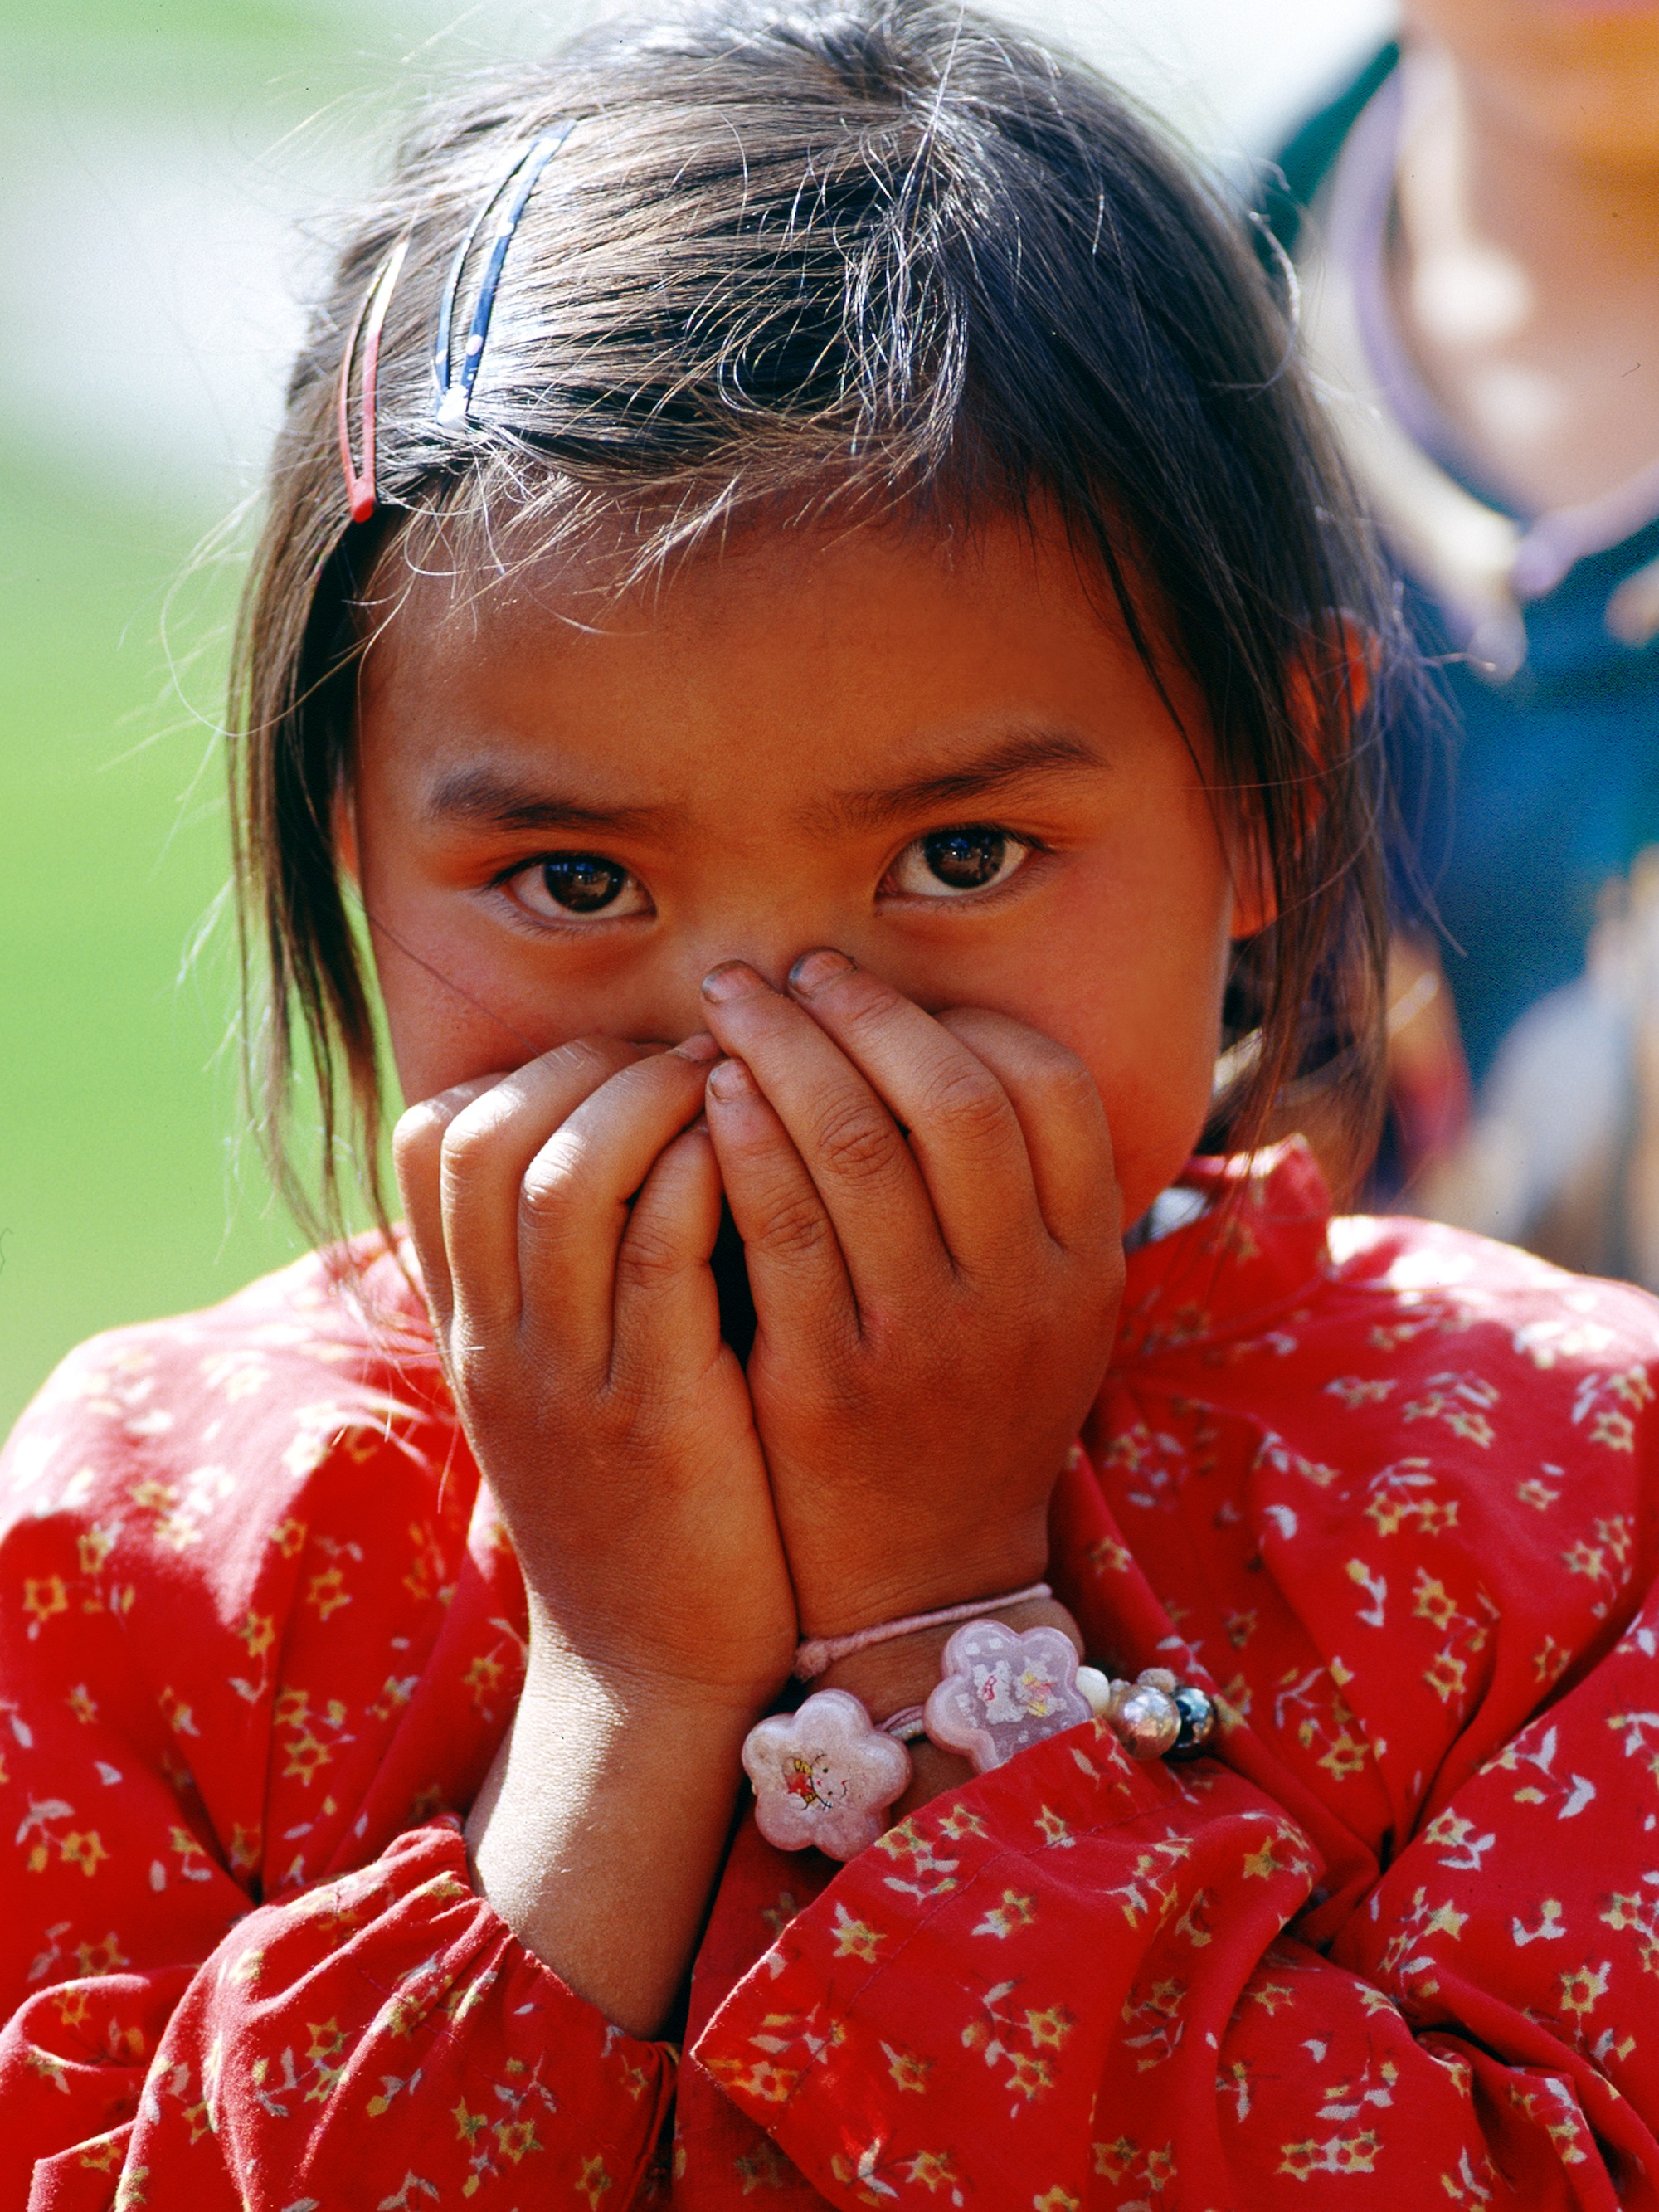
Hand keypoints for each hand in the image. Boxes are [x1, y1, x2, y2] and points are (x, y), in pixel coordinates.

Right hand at [393, 1036, 795, 1710]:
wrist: (650, 1676)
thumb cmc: (633, 1507)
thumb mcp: (560, 1385)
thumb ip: (562, 1274)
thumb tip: (617, 1136)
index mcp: (470, 1324)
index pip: (429, 1139)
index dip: (526, 1069)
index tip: (622, 1068)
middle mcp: (497, 1341)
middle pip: (490, 1133)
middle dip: (594, 1062)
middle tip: (691, 1061)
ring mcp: (568, 1380)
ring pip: (568, 1174)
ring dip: (655, 1100)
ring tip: (730, 1089)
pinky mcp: (657, 1417)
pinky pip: (659, 1250)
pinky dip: (705, 1173)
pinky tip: (759, 1154)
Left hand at [699, 952, 1123, 1639]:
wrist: (921, 1593)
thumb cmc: (969, 1425)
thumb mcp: (1045, 1319)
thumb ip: (1023, 1200)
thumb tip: (955, 1040)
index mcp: (1082, 1268)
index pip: (1051, 1088)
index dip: (963, 1017)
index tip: (883, 994)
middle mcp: (1020, 1297)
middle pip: (952, 1097)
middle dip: (862, 1010)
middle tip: (793, 970)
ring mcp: (925, 1342)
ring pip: (860, 1144)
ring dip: (786, 1049)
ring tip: (733, 1003)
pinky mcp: (826, 1383)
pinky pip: (782, 1226)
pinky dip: (745, 1139)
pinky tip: (712, 1093)